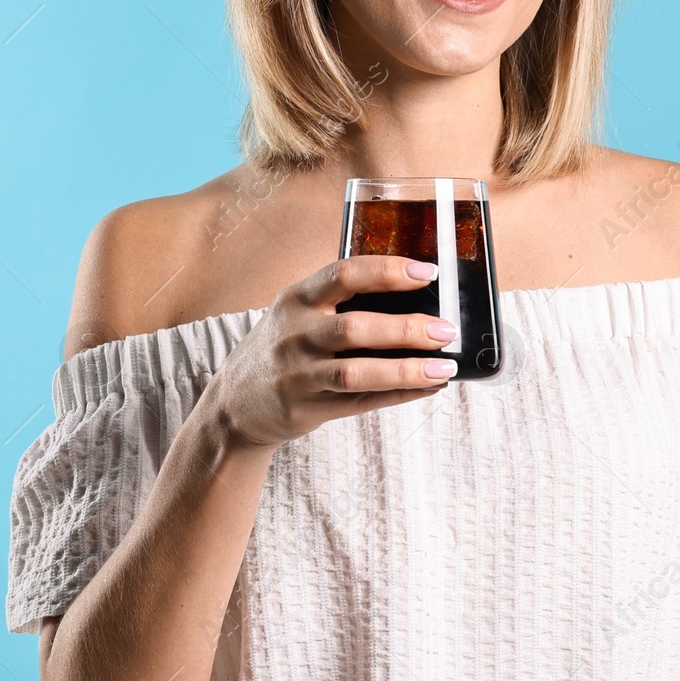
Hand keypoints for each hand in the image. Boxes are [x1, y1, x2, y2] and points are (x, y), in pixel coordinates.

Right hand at [204, 255, 457, 449]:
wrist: (233, 403)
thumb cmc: (284, 346)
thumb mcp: (298, 312)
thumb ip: (342, 300)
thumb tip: (418, 294)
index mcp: (296, 299)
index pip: (344, 274)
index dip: (388, 271)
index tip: (427, 272)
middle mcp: (294, 335)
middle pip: (355, 328)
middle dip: (406, 328)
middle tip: (446, 330)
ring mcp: (297, 375)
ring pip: (356, 373)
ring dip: (406, 370)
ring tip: (444, 367)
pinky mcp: (305, 409)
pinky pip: (359, 403)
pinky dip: (398, 394)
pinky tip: (428, 387)